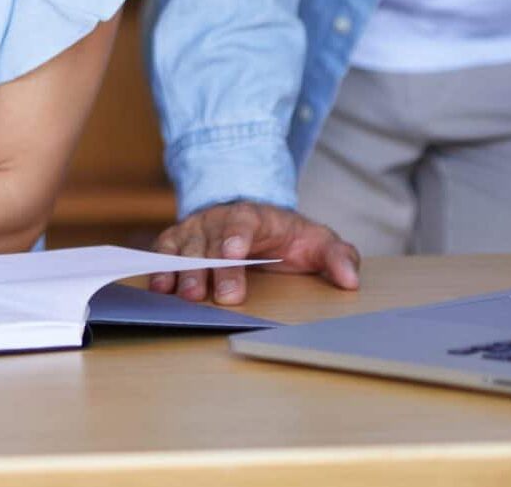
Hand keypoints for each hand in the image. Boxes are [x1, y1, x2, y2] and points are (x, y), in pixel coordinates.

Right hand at [149, 201, 360, 304]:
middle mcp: (220, 219)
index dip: (236, 237)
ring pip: (185, 247)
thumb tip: (351, 280)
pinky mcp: (179, 240)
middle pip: (211, 242)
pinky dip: (160, 266)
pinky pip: (166, 251)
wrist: (257, 221)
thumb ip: (337, 257)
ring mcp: (197, 229)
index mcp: (255, 216)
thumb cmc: (287, 237)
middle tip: (206, 295)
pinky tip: (159, 286)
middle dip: (208, 268)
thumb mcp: (317, 241)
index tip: (234, 254)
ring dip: (182, 271)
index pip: (243, 222)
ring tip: (184, 295)